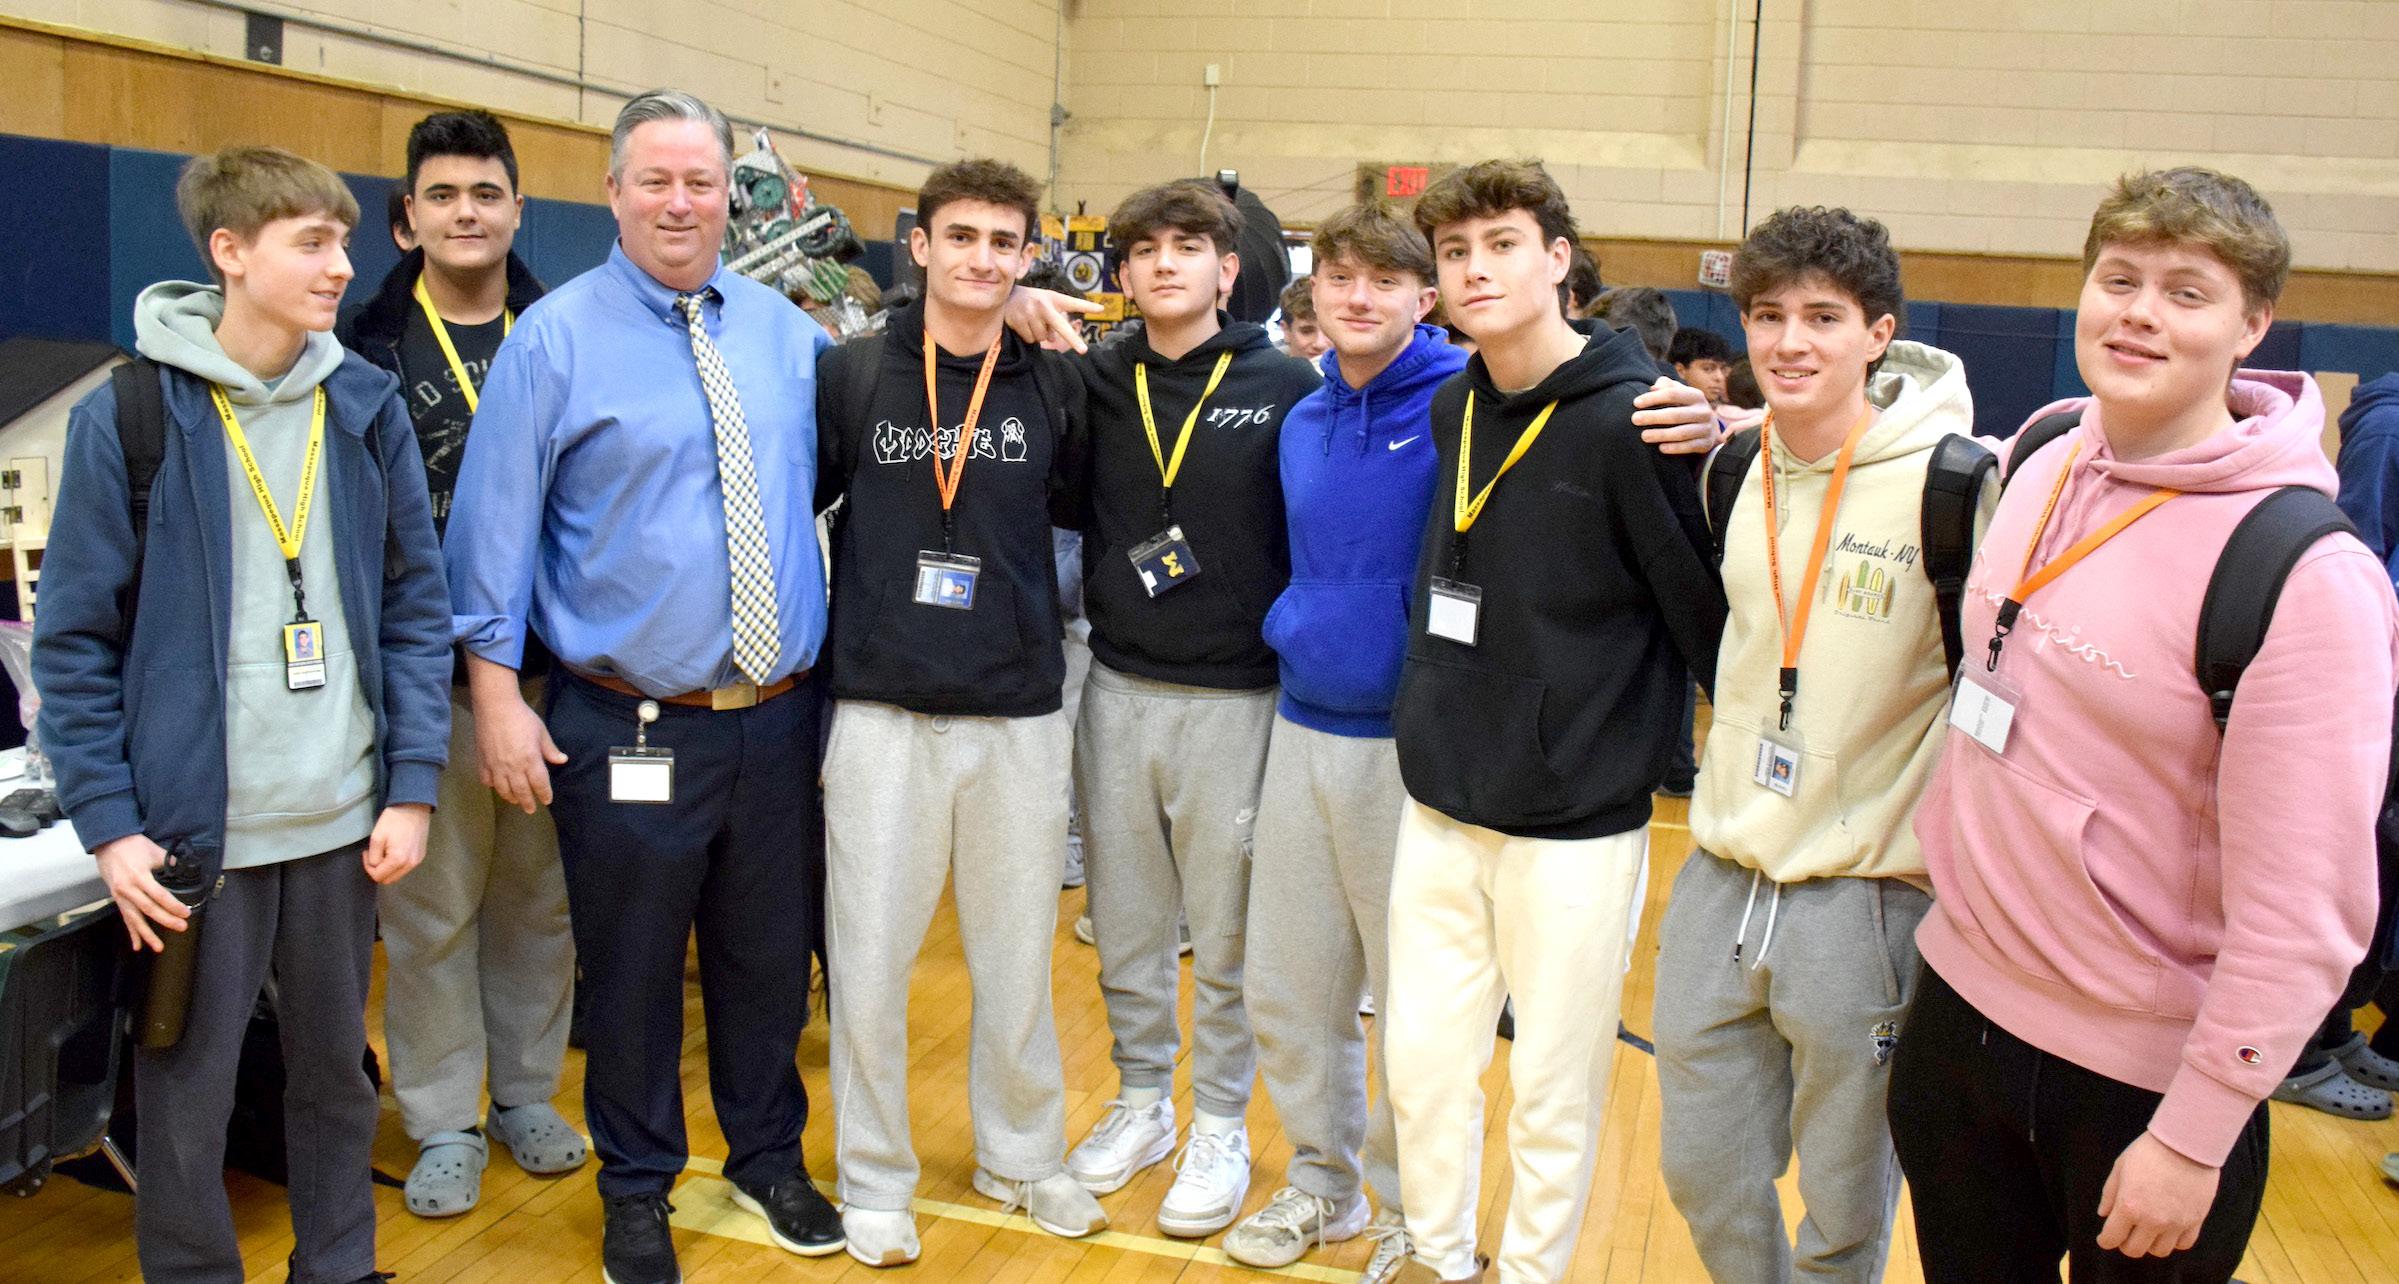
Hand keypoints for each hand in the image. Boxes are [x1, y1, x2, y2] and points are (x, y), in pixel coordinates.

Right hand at [94, 832, 185, 951]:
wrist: (108, 843)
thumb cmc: (132, 846)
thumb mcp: (154, 851)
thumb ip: (169, 863)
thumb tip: (182, 871)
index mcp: (138, 876)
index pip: (158, 895)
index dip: (173, 905)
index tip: (185, 913)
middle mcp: (128, 888)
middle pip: (148, 909)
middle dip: (166, 920)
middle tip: (181, 927)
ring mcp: (120, 895)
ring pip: (134, 918)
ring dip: (147, 934)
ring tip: (158, 947)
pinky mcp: (117, 899)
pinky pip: (125, 918)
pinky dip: (132, 932)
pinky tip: (138, 946)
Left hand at [363, 803, 431, 884]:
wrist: (414, 807)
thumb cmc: (393, 820)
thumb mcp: (376, 837)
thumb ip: (373, 857)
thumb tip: (375, 865)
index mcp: (398, 860)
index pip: (378, 876)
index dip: (368, 867)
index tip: (366, 853)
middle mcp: (410, 865)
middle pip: (389, 880)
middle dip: (377, 871)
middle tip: (373, 855)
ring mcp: (417, 861)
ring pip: (397, 875)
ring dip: (387, 868)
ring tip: (384, 852)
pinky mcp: (421, 856)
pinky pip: (405, 868)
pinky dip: (396, 865)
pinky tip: (394, 851)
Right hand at [468, 658, 565, 813]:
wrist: (495, 706)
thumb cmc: (522, 717)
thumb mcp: (541, 732)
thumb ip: (550, 749)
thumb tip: (562, 760)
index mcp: (530, 760)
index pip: (540, 784)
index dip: (544, 794)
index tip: (547, 800)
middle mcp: (513, 767)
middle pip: (522, 792)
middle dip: (527, 802)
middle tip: (530, 809)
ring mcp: (496, 766)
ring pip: (503, 790)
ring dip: (511, 797)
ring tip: (516, 800)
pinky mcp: (482, 761)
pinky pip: (486, 780)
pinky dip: (492, 786)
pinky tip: (496, 786)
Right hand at [1002, 287, 1102, 352]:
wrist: (1007, 294)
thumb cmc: (1034, 301)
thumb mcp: (1049, 303)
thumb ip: (1057, 319)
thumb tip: (1055, 339)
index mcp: (1054, 299)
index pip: (1072, 303)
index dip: (1087, 306)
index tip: (1101, 310)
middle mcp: (1043, 304)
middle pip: (1060, 328)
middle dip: (1071, 339)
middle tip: (1083, 351)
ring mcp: (1029, 312)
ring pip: (1042, 337)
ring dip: (1039, 335)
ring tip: (1033, 322)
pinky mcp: (1017, 320)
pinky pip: (1030, 339)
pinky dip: (1028, 336)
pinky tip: (1024, 325)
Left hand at [1634, 376, 1722, 454]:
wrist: (1709, 428)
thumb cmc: (1686, 407)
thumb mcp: (1680, 394)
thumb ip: (1667, 387)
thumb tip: (1653, 388)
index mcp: (1696, 396)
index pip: (1672, 394)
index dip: (1653, 398)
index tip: (1636, 403)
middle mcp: (1703, 411)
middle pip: (1676, 414)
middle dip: (1653, 417)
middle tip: (1635, 419)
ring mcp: (1706, 428)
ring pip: (1682, 432)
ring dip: (1661, 434)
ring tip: (1644, 436)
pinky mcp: (1705, 444)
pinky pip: (1689, 447)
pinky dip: (1675, 448)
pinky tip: (1661, 448)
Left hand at [2096, 1132, 2219, 1258]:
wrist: (2186, 1143)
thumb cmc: (2149, 1151)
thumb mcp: (2120, 1168)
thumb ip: (2110, 1194)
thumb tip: (2104, 1214)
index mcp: (2129, 1207)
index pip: (2112, 1239)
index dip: (2105, 1240)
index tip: (2105, 1238)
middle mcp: (2152, 1221)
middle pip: (2134, 1250)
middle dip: (2125, 1244)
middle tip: (2125, 1233)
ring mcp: (2176, 1223)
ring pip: (2159, 1251)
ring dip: (2149, 1244)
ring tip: (2147, 1230)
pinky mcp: (2196, 1221)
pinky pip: (2183, 1244)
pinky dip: (2173, 1241)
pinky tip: (2168, 1229)